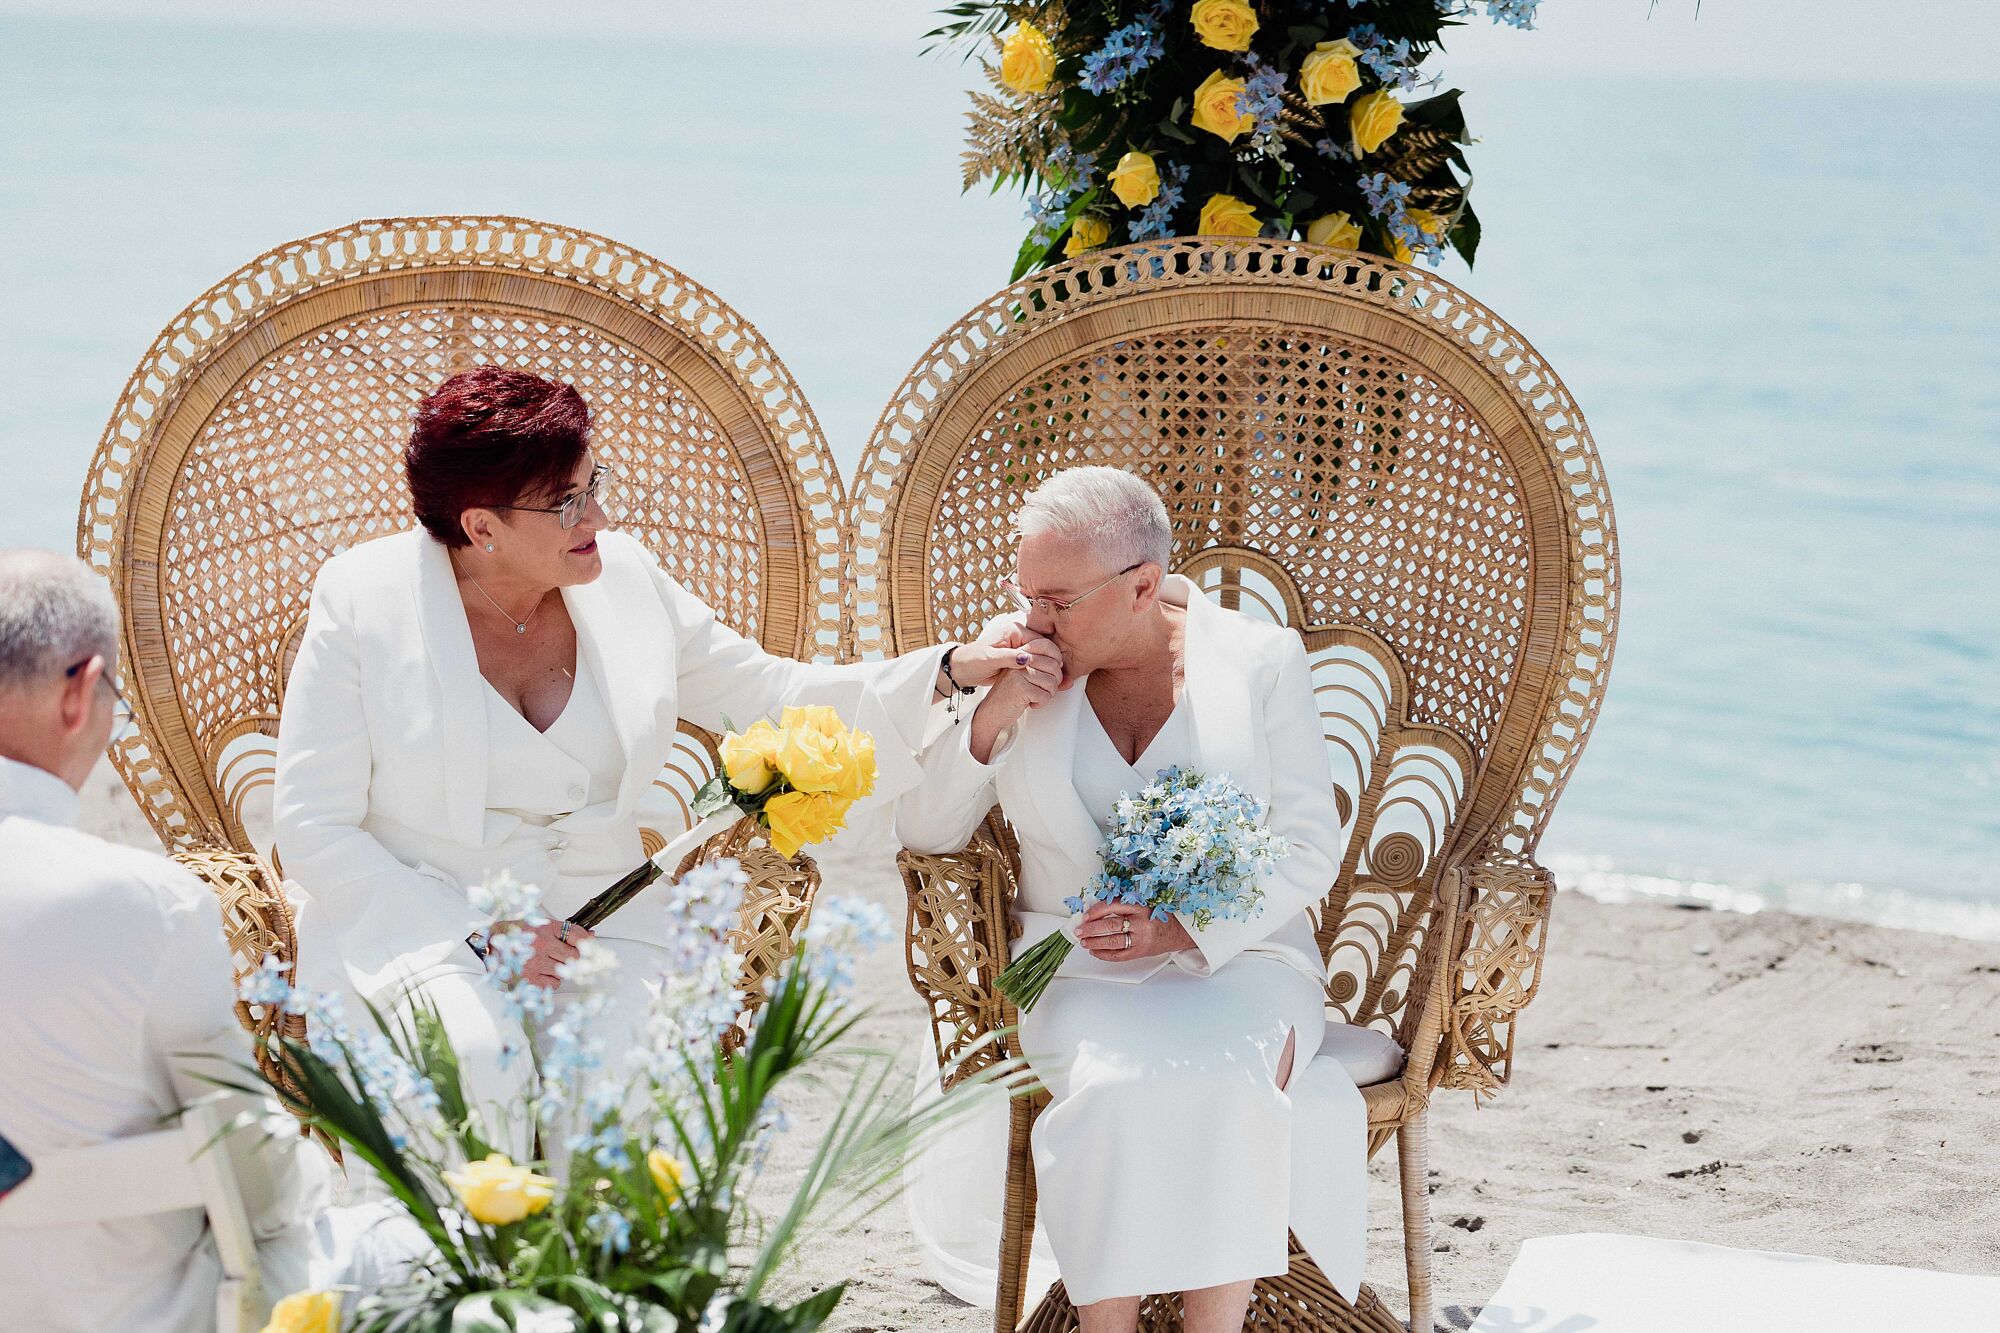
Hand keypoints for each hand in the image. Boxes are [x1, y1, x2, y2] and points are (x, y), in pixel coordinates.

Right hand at [491, 917, 593, 988]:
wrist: (489, 945)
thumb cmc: (518, 935)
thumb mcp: (541, 925)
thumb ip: (566, 930)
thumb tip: (592, 935)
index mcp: (545, 928)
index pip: (577, 935)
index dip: (586, 942)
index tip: (587, 947)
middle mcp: (541, 945)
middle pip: (574, 956)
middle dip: (571, 958)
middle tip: (560, 956)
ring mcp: (535, 964)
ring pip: (565, 972)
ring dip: (560, 970)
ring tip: (546, 963)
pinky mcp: (528, 980)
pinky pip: (553, 984)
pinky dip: (550, 981)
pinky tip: (540, 973)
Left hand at [943, 626, 1062, 692]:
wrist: (963, 668)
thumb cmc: (973, 661)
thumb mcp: (990, 659)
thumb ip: (1009, 658)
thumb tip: (1027, 659)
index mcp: (1015, 632)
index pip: (1042, 641)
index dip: (1051, 655)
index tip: (1056, 669)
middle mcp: (1020, 638)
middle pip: (1046, 649)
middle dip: (1054, 663)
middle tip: (1059, 679)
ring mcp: (1021, 649)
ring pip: (1044, 658)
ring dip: (1050, 670)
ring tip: (1056, 684)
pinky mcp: (1020, 660)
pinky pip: (1037, 665)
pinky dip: (1043, 674)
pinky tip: (1047, 684)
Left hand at [1075, 901, 1193, 962]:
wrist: (1178, 932)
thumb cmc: (1158, 916)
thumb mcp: (1143, 905)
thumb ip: (1123, 906)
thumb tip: (1095, 911)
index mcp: (1141, 906)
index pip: (1113, 906)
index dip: (1096, 911)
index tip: (1085, 915)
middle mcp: (1141, 923)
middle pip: (1110, 925)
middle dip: (1090, 928)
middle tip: (1079, 930)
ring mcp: (1141, 939)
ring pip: (1112, 942)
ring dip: (1094, 942)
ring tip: (1083, 942)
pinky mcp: (1140, 952)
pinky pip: (1118, 956)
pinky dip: (1104, 954)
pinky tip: (1095, 951)